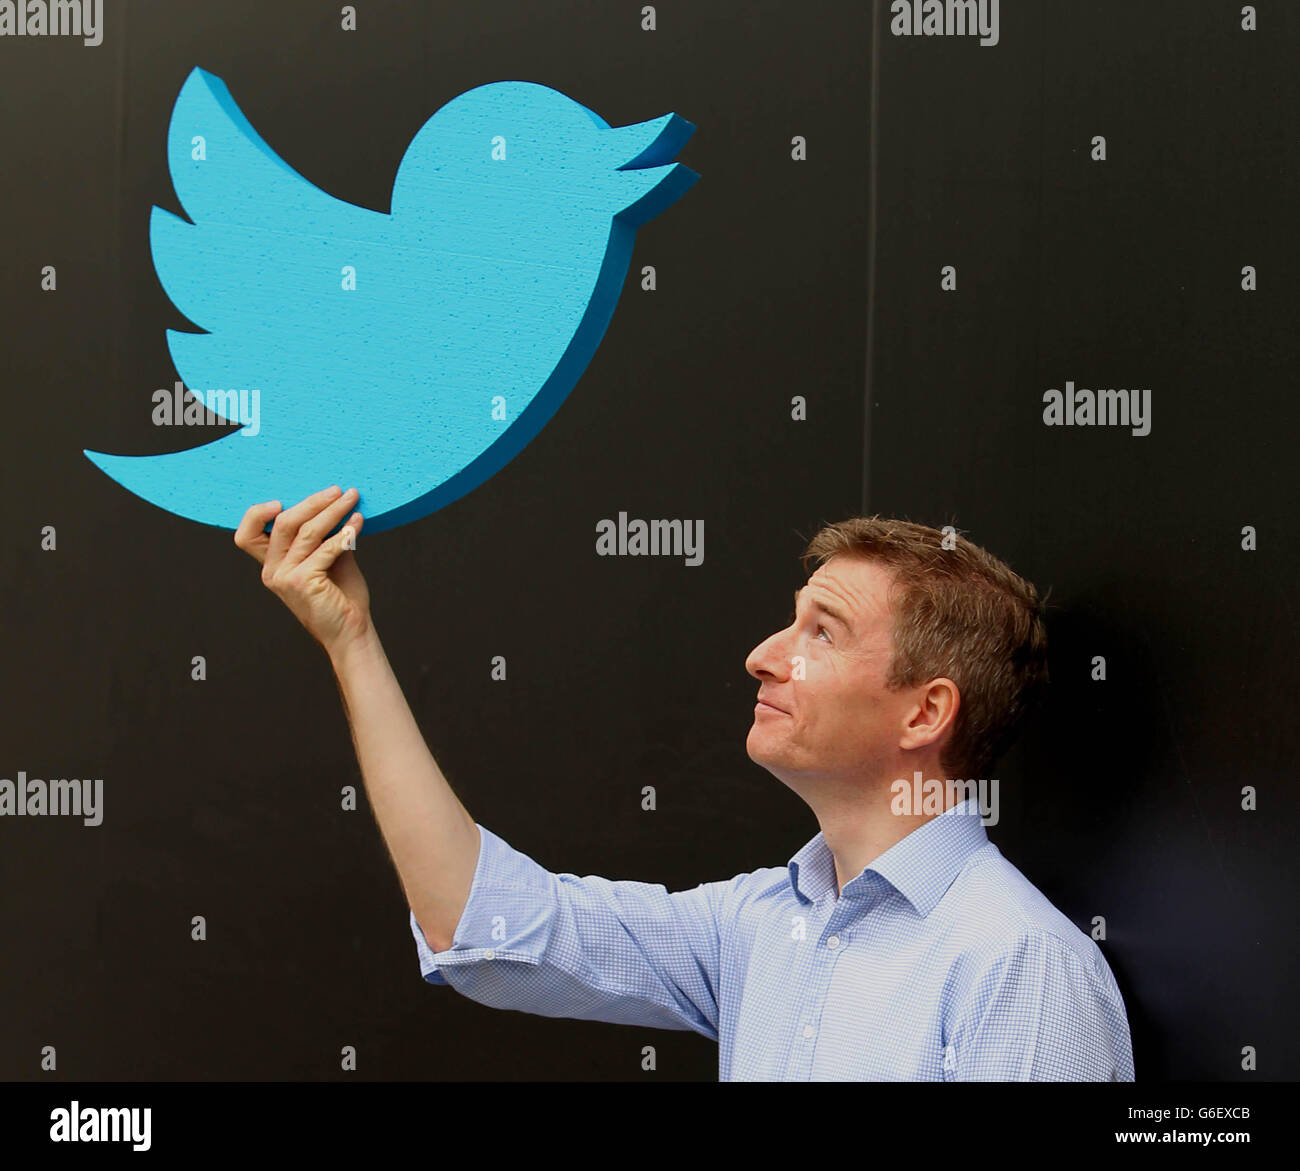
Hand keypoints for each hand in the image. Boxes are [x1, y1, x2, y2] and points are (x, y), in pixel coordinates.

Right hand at [234, 486, 369, 654]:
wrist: (351, 630)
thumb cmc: (340, 595)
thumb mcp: (328, 559)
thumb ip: (323, 535)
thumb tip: (335, 503)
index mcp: (272, 564)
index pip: (246, 535)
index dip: (257, 513)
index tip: (283, 499)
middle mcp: (272, 570)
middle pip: (283, 523)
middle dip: (313, 502)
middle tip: (339, 490)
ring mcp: (285, 577)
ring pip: (306, 531)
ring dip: (333, 511)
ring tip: (352, 499)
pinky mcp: (303, 582)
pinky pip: (325, 548)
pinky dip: (345, 533)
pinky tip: (358, 523)